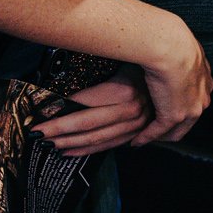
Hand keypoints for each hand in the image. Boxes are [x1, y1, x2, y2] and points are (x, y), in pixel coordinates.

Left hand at [33, 68, 152, 156]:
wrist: (174, 71)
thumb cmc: (143, 62)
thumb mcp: (120, 60)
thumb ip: (95, 75)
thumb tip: (62, 86)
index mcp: (124, 90)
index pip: (84, 104)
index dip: (60, 112)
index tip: (40, 116)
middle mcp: (131, 109)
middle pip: (88, 124)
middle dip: (59, 130)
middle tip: (38, 133)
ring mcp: (136, 123)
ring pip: (97, 138)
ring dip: (70, 142)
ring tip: (49, 144)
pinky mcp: (137, 131)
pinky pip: (108, 145)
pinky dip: (87, 150)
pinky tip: (69, 151)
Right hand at [130, 14, 212, 145]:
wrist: (170, 46)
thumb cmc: (171, 39)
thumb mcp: (180, 45)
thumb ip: (177, 53)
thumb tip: (165, 46)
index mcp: (204, 79)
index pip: (195, 98)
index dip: (181, 105)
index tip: (167, 106)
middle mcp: (202, 97)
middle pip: (188, 120)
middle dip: (174, 126)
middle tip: (156, 129)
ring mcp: (190, 109)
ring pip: (176, 130)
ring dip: (160, 135)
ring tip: (145, 137)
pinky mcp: (174, 117)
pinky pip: (158, 132)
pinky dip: (146, 138)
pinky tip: (136, 141)